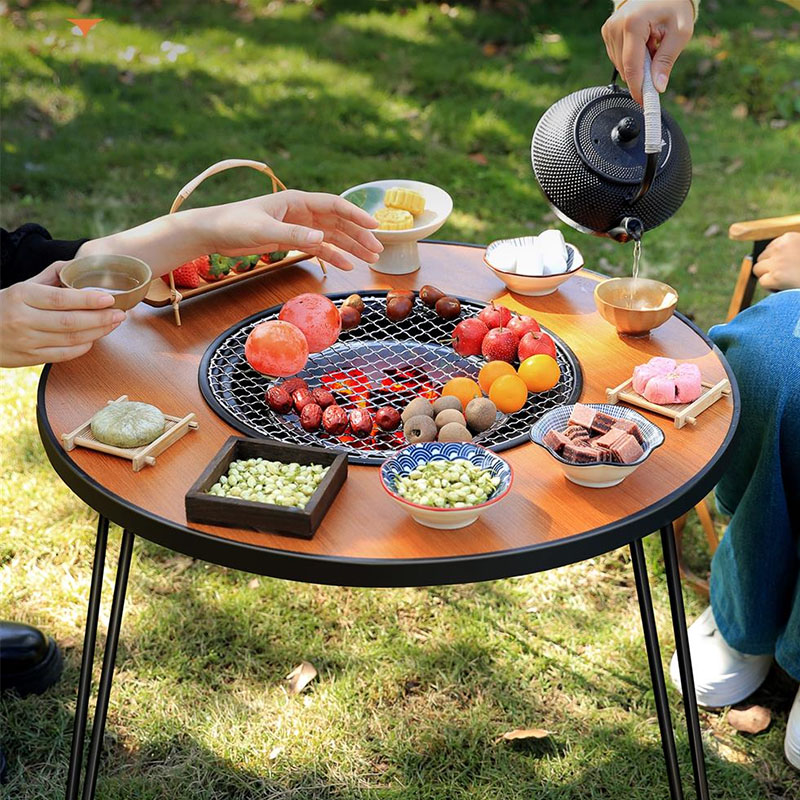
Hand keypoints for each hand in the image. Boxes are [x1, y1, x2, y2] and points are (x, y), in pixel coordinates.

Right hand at [0, 262, 125, 367]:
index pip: (60, 299)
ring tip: (113, 324)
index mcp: (22, 296)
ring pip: (70, 340)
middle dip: (100, 319)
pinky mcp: (30, 358)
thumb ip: (52, 274)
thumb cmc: (7, 305)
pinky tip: (95, 338)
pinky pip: (63, 355)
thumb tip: (80, 264)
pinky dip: (83, 347)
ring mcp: (26, 341)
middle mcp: (23, 319)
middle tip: (120, 314)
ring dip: (97, 333)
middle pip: (70, 322)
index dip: (87, 300)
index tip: (109, 298)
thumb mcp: (23, 285)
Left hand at [197, 190, 383, 271]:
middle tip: (378, 250)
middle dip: (359, 235)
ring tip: (371, 259)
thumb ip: (294, 235)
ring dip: (351, 247)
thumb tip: (322, 240)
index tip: (375, 226)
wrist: (214, 232)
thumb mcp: (265, 229)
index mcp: (297, 200)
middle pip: (339, 222)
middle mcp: (301, 211)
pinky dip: (333, 256)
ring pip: (332, 236)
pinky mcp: (291, 239)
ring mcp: (298, 226)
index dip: (356, 215)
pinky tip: (347, 265)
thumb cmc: (235, 224)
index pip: (334, 206)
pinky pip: (319, 248)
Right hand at [601, 0, 694, 105]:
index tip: (644, 102)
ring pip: (620, 65)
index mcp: (633, 23)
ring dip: (637, 65)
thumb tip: (658, 86)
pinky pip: (617, 58)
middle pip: (625, 68)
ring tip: (651, 46)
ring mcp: (609, 30)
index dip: (638, 87)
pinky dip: (631, 58)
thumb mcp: (680, 32)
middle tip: (658, 63)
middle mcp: (616, 26)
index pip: (631, 66)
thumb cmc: (672, 5)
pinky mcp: (607, 33)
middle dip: (642, 73)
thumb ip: (667, 61)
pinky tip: (642, 44)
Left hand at [753, 232, 799, 291]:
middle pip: (761, 258)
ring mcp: (777, 262)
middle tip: (786, 274)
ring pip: (758, 270)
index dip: (775, 260)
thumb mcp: (798, 251)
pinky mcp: (776, 277)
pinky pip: (762, 282)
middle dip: (770, 268)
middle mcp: (781, 247)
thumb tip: (767, 256)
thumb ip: (789, 250)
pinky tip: (783, 287)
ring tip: (784, 280)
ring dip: (768, 277)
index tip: (787, 266)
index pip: (769, 248)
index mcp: (789, 238)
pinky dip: (770, 287)